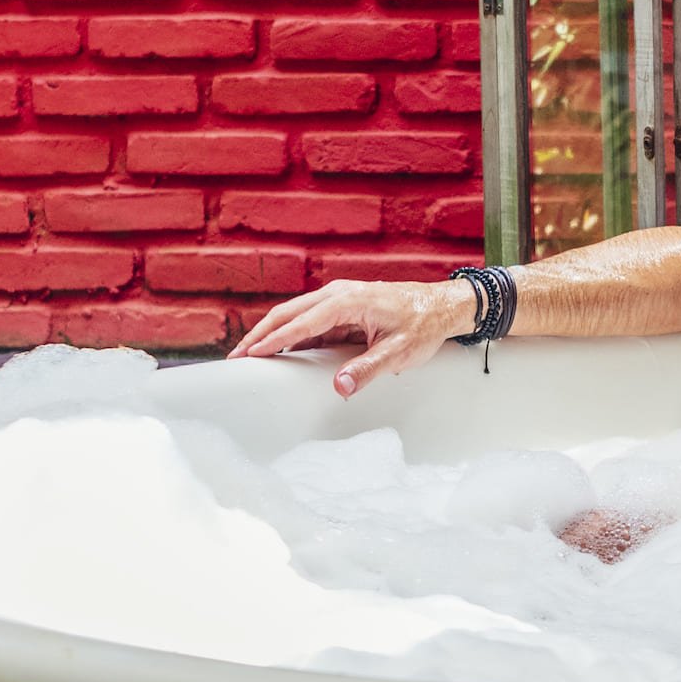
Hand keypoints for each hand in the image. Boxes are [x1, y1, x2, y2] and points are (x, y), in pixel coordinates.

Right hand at [229, 276, 475, 396]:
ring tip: (248, 354)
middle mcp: (338, 294)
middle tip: (236, 357)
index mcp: (348, 300)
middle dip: (261, 334)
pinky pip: (309, 320)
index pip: (302, 322)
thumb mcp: (399, 351)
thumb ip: (368, 369)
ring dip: (271, 333)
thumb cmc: (424, 325)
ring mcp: (339, 298)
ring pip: (296, 314)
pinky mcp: (342, 307)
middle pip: (289, 313)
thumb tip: (340, 387)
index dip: (275, 340)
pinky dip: (290, 334)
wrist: (444, 306)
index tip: (251, 355)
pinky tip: (279, 351)